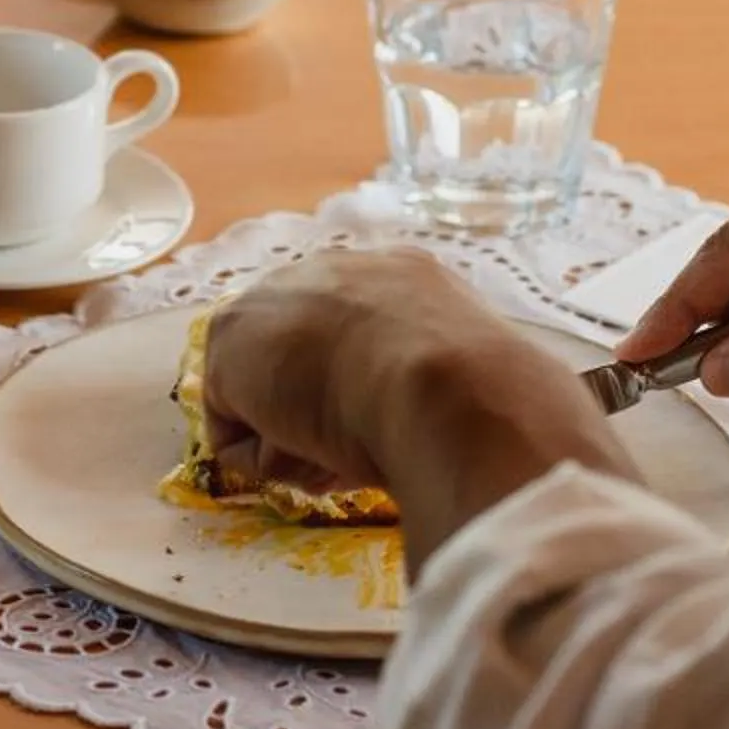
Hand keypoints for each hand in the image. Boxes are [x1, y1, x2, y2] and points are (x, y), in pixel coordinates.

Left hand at [201, 249, 634, 564]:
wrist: (456, 390)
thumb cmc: (498, 402)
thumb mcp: (492, 385)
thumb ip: (461, 390)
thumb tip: (487, 431)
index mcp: (410, 277)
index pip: (365, 337)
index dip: (367, 394)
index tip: (390, 431)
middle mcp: (339, 271)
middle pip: (306, 361)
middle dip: (320, 414)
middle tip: (362, 452)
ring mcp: (280, 298)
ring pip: (269, 395)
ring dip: (296, 441)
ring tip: (344, 456)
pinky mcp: (230, 338)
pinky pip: (232, 427)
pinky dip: (266, 458)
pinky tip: (312, 454)